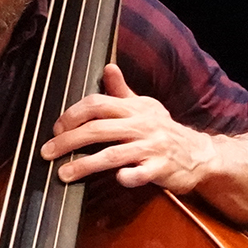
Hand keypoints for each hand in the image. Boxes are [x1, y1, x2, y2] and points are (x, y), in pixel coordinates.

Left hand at [41, 63, 215, 192]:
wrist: (200, 154)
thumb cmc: (165, 131)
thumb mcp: (145, 107)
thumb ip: (122, 91)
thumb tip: (107, 68)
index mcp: (135, 108)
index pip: (98, 104)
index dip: (73, 115)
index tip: (57, 128)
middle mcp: (142, 125)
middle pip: (99, 129)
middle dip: (69, 141)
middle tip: (47, 152)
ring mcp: (152, 147)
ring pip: (113, 154)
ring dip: (85, 164)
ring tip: (63, 174)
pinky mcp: (161, 169)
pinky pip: (142, 173)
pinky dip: (128, 176)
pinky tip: (117, 179)